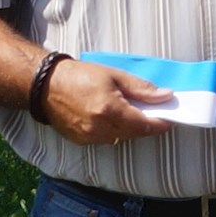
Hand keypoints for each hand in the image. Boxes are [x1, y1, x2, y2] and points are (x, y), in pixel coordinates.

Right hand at [37, 59, 176, 145]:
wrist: (45, 85)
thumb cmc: (80, 76)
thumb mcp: (114, 76)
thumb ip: (142, 89)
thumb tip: (166, 96)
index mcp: (109, 110)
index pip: (145, 125)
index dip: (161, 123)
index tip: (170, 118)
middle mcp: (99, 128)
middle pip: (134, 133)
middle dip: (146, 124)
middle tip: (151, 110)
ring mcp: (88, 137)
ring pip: (121, 138)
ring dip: (129, 127)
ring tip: (127, 110)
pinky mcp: (80, 141)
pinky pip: (106, 139)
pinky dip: (113, 130)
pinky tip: (110, 116)